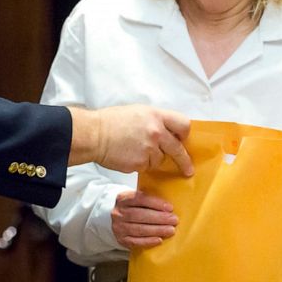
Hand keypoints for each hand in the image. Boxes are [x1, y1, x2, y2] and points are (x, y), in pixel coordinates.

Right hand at [68, 105, 192, 175]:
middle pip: (178, 149)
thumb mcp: (138, 112)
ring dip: (152, 158)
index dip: (184, 134)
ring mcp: (149, 149)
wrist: (93, 135)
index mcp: (156, 116)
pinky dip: (141, 164)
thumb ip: (156, 121)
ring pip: (160, 160)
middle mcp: (156, 132)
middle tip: (188, 169)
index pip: (183, 124)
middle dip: (184, 161)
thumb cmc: (112, 122)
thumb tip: (168, 133)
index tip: (184, 141)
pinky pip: (147, 167)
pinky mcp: (140, 163)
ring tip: (135, 149)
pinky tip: (129, 156)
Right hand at [111, 190, 177, 248]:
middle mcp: (118, 213)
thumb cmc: (135, 208)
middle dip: (159, 218)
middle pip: (139, 215)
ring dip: (157, 230)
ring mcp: (118, 227)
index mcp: (123, 198)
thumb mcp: (138, 199)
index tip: (170, 207)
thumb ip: (150, 199)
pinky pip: (135, 241)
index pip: (139, 199)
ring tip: (171, 230)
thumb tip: (169, 205)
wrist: (120, 220)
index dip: (155, 203)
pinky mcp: (121, 239)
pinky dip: (148, 241)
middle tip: (174, 220)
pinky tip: (159, 240)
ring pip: (138, 229)